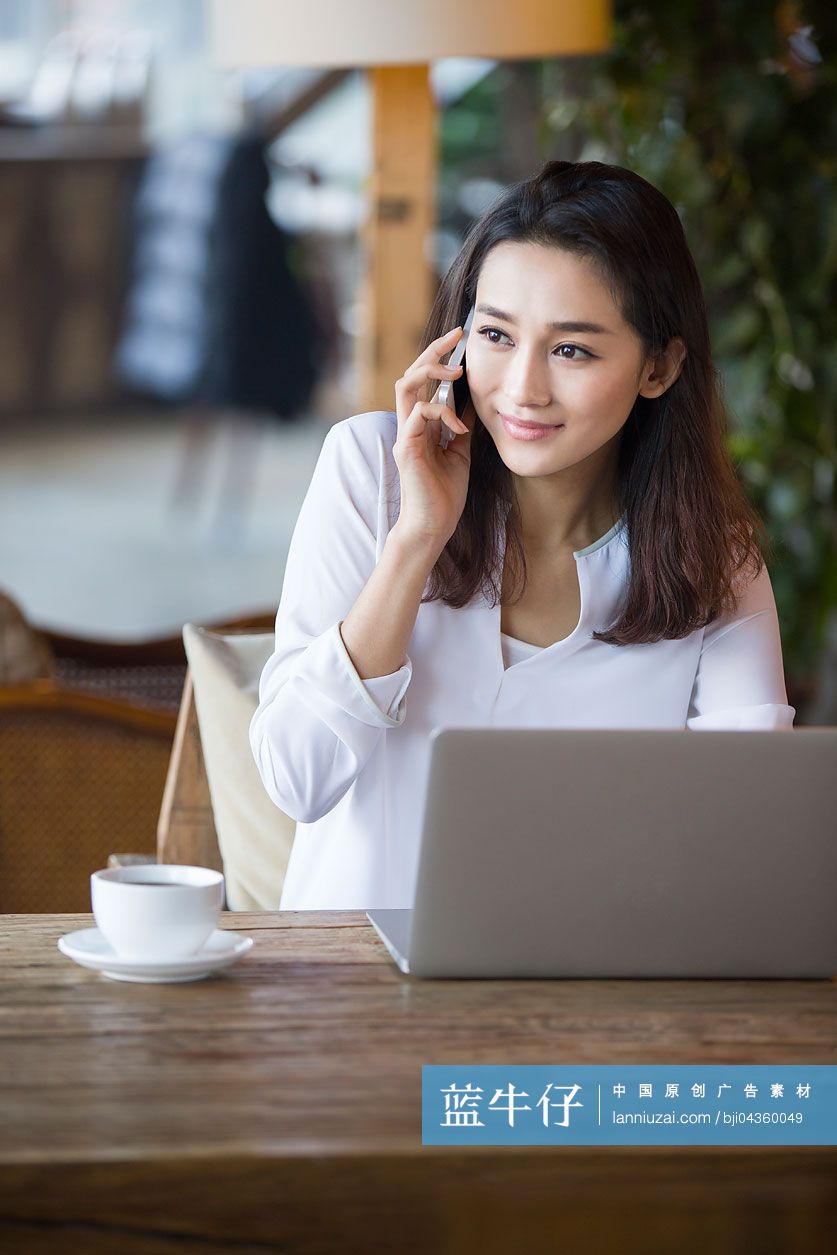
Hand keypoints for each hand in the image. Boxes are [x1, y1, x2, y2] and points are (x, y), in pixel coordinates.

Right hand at [392, 325, 475, 548]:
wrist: (434, 525)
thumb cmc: (445, 493)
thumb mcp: (460, 450)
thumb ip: (460, 423)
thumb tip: (473, 398)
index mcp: (420, 423)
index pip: (423, 379)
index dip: (438, 356)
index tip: (460, 340)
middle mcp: (408, 424)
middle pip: (410, 373)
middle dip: (433, 350)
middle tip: (457, 336)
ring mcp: (405, 435)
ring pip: (406, 385)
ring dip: (431, 372)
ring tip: (457, 372)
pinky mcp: (406, 448)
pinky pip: (418, 414)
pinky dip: (442, 413)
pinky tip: (459, 428)